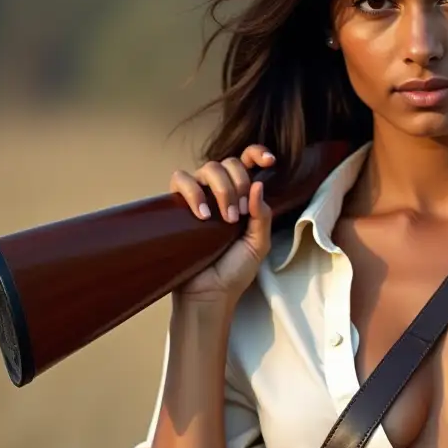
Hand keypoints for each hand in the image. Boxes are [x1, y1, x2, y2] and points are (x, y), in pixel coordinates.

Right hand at [169, 145, 274, 307]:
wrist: (210, 293)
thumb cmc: (234, 271)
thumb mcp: (258, 244)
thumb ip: (263, 216)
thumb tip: (258, 185)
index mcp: (242, 197)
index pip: (247, 163)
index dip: (257, 154)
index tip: (270, 161)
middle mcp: (219, 192)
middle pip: (229, 163)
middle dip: (239, 184)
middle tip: (240, 214)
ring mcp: (198, 197)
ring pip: (208, 168)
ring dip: (222, 189)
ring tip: (225, 219)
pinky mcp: (177, 205)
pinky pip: (180, 179)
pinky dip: (193, 192)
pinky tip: (202, 214)